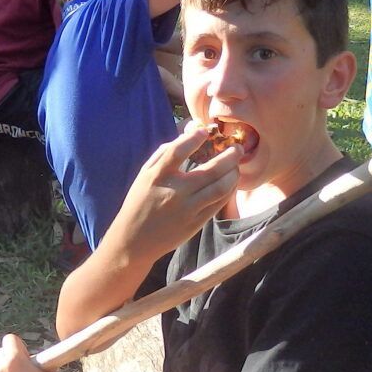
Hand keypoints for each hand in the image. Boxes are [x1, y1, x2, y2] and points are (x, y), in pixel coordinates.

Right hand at [103, 124, 240, 259]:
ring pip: (221, 188)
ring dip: (233, 173)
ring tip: (236, 166)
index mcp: (157, 177)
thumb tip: (188, 133)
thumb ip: (164, 153)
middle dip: (230, 156)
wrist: (134, 240)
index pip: (177, 151)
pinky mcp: (196, 223)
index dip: (193, 138)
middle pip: (210, 170)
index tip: (205, 131)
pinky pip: (219, 203)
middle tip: (237, 148)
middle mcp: (174, 192)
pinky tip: (230, 181)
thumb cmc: (140, 201)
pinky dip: (229, 189)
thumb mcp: (144, 175)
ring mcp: (187, 209)